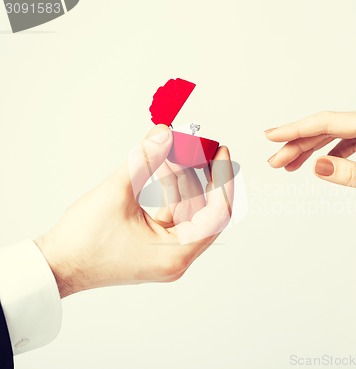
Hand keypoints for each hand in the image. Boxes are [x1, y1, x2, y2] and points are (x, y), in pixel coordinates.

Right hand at [36, 125, 233, 297]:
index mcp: (176, 254)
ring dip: (184, 181)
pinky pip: (174, 216)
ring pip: (189, 211)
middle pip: (206, 212)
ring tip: (173, 152)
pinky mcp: (154, 246)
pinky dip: (171, 192)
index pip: (217, 214)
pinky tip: (164, 168)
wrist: (55, 265)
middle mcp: (176, 258)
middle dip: (204, 176)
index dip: (222, 179)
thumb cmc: (82, 241)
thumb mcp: (117, 193)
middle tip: (201, 147)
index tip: (221, 153)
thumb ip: (145, 159)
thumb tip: (166, 132)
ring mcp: (166, 253)